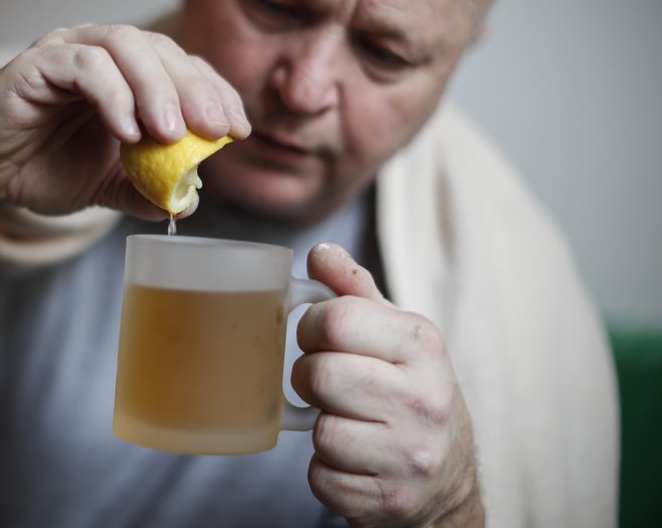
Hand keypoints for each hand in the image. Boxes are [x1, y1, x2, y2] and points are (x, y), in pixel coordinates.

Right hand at [0, 24, 249, 219]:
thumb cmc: (39, 167)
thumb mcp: (107, 186)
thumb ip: (147, 188)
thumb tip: (190, 200)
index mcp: (127, 75)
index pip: (183, 68)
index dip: (215, 93)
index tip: (237, 131)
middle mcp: (101, 53)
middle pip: (162, 51)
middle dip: (195, 90)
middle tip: (215, 130)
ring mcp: (68, 52)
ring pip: (126, 46)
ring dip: (157, 88)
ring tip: (172, 134)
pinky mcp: (36, 63)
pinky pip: (84, 65)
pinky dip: (112, 95)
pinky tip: (126, 133)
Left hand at [292, 244, 483, 526]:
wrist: (447, 475)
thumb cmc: (407, 389)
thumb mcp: (394, 333)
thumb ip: (353, 291)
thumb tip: (320, 252)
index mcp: (423, 344)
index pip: (334, 319)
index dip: (310, 326)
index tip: (319, 337)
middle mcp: (425, 399)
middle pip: (318, 376)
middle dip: (308, 378)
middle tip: (326, 383)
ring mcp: (410, 455)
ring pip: (319, 432)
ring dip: (319, 427)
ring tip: (347, 421)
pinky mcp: (391, 501)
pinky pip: (321, 477)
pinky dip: (326, 470)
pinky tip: (353, 459)